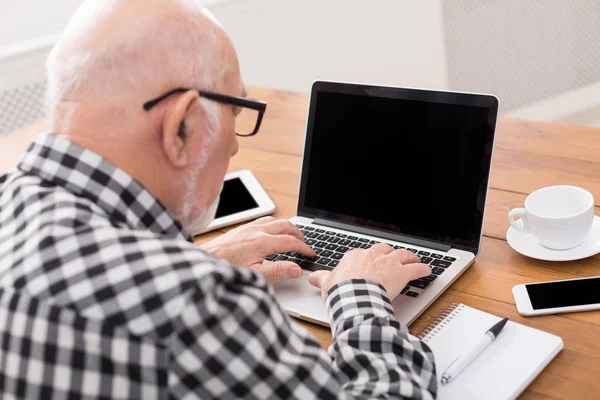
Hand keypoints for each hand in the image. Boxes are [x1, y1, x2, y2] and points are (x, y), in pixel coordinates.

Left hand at [199, 217, 315, 280]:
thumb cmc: (226, 268)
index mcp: (262, 242)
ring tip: (293, 236)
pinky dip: (274, 224)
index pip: (291, 242)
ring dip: (287, 227)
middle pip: (286, 226)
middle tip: (305, 244)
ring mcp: (248, 228)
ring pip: (275, 220)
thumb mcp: (254, 274)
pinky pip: (264, 220)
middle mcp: (256, 231)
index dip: (304, 248)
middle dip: (299, 234)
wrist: (204, 261)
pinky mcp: (241, 228)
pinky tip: (272, 232)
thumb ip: (277, 271)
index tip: (310, 254)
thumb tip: (297, 269)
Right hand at [308, 244, 431, 299]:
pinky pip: (415, 269)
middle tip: (394, 257)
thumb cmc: (340, 290)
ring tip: (414, 258)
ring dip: (410, 256)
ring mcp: (388, 263)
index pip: (363, 254)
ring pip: (402, 254)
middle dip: (390, 253)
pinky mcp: (401, 273)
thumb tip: (312, 277)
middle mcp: (372, 255)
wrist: (353, 295)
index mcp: (354, 257)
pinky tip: (427, 270)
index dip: (368, 259)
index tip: (370, 263)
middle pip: (384, 249)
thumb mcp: (327, 284)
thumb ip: (322, 279)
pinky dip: (422, 269)